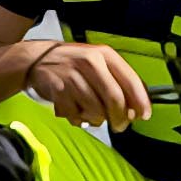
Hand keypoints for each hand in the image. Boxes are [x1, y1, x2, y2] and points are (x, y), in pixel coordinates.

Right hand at [16, 32, 151, 126]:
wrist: (36, 60)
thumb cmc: (74, 65)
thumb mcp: (98, 63)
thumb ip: (118, 82)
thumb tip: (136, 109)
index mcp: (105, 55)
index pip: (130, 80)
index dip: (140, 101)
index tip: (144, 116)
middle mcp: (90, 63)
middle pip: (115, 99)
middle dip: (120, 118)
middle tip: (120, 126)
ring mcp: (73, 77)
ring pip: (96, 111)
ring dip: (98, 120)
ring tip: (93, 115)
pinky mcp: (58, 91)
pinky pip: (77, 116)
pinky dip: (80, 120)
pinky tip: (77, 112)